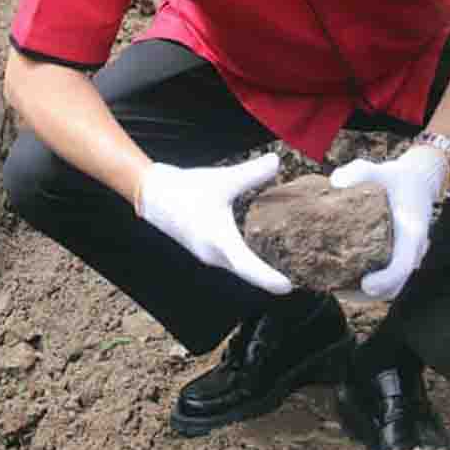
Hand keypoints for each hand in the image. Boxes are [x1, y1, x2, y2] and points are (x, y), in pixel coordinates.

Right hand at [136, 153, 293, 294]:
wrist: (155, 194)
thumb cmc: (186, 189)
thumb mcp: (222, 179)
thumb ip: (250, 173)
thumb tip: (275, 161)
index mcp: (217, 240)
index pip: (247, 266)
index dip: (266, 278)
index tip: (286, 287)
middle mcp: (214, 254)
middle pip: (247, 273)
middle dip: (269, 280)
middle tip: (295, 285)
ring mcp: (210, 255)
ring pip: (239, 270)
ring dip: (260, 275)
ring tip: (286, 277)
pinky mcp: (209, 251)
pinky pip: (234, 264)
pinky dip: (250, 267)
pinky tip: (265, 260)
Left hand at [329, 134, 449, 299]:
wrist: (416, 183)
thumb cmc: (395, 178)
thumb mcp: (378, 169)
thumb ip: (359, 172)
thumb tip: (335, 184)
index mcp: (412, 232)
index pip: (403, 264)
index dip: (386, 279)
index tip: (365, 284)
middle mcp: (412, 251)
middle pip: (394, 287)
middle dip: (366, 295)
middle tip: (335, 289)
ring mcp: (405, 260)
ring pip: (387, 289)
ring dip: (362, 294)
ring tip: (330, 286)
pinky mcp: (396, 262)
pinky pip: (383, 282)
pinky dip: (363, 286)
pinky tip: (337, 278)